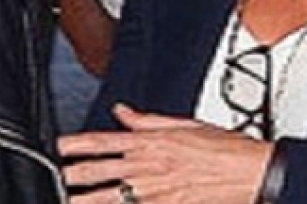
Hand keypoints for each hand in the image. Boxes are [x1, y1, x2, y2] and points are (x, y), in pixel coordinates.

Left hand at [58, 104, 272, 203]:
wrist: (254, 172)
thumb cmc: (225, 150)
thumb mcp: (184, 124)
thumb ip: (146, 120)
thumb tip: (122, 112)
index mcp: (151, 142)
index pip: (103, 141)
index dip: (76, 145)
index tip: (58, 148)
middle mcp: (148, 167)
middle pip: (98, 172)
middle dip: (71, 177)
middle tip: (53, 179)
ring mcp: (155, 192)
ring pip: (109, 198)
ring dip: (85, 201)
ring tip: (65, 201)